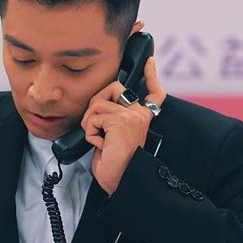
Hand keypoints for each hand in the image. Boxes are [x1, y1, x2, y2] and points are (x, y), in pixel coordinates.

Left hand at [83, 57, 166, 194]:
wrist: (122, 181)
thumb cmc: (116, 165)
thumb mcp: (115, 136)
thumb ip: (113, 119)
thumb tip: (97, 106)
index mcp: (142, 117)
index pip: (153, 92)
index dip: (151, 75)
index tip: (150, 62)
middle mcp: (141, 113)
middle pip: (112, 88)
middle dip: (95, 103)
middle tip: (96, 126)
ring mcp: (133, 115)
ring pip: (97, 103)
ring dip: (90, 123)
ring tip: (101, 140)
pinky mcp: (122, 120)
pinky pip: (94, 118)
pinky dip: (91, 133)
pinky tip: (103, 144)